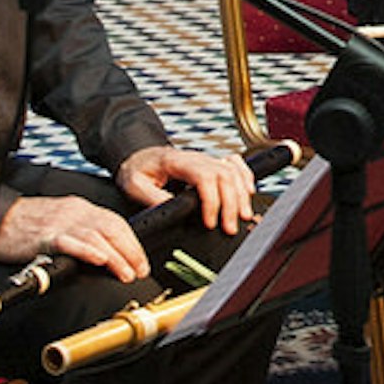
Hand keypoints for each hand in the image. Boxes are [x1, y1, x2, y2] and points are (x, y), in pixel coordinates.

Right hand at [0, 191, 149, 281]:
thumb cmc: (26, 224)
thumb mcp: (61, 222)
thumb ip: (83, 233)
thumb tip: (106, 255)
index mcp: (79, 208)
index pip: (115, 222)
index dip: (132, 243)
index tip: (141, 261)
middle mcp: (74, 212)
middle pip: (111, 228)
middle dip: (131, 251)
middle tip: (140, 269)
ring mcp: (60, 223)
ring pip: (96, 236)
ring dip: (115, 257)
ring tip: (126, 273)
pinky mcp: (44, 236)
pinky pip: (70, 242)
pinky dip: (88, 251)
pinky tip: (99, 260)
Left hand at [120, 143, 255, 234]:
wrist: (138, 155)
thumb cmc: (136, 169)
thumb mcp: (134, 185)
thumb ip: (153, 198)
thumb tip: (174, 211)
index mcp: (176, 162)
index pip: (204, 176)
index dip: (211, 200)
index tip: (210, 222)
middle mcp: (196, 158)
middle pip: (224, 175)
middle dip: (231, 203)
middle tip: (229, 227)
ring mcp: (206, 159)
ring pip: (233, 171)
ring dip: (241, 195)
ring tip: (242, 217)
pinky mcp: (211, 164)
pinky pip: (235, 165)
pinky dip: (246, 177)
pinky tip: (249, 192)